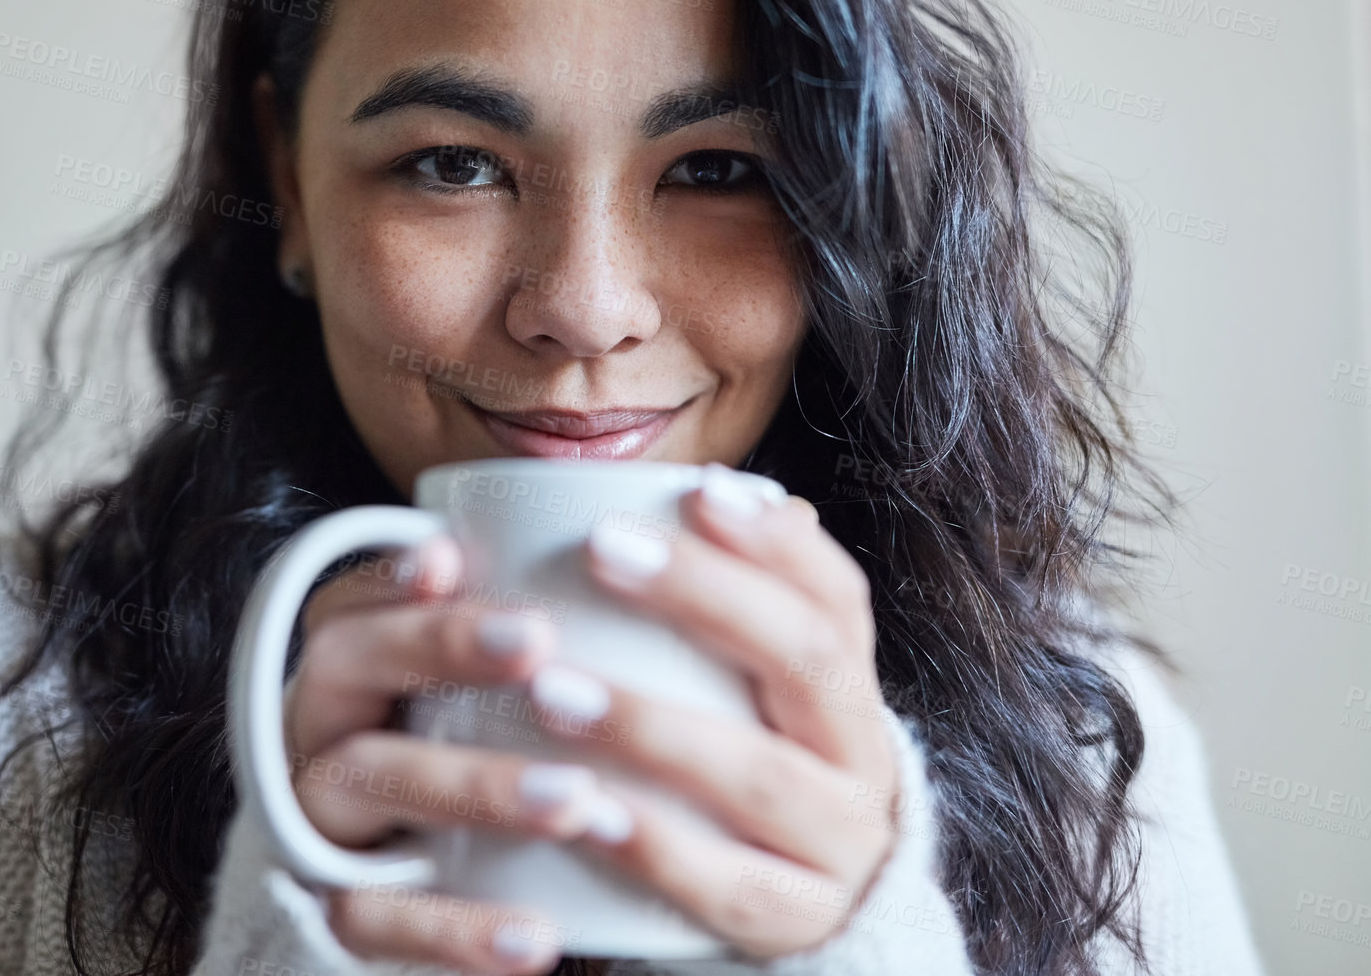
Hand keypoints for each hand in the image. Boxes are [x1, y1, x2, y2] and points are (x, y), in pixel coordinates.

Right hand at [281, 535, 620, 975]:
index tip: (452, 556)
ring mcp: (320, 817)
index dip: (392, 575)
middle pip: (345, 663)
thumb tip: (712, 516)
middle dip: (438, 645)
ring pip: (365, 782)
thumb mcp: (503, 683)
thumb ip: (565, 612)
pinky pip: (373, 920)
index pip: (355, 595)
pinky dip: (453, 930)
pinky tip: (539, 939)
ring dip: (471, 785)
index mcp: (353, 656)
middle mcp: (321, 723)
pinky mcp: (335, 910)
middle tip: (541, 642)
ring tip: (575, 800)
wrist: (416, 898)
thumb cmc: (478, 751)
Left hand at [526, 463, 900, 959]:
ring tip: (550, 687)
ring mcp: (839, 845)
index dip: (774, 542)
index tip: (698, 491)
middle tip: (602, 551)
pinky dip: (655, 847)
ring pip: (760, 775)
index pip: (835, 595)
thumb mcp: (752, 692)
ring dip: (651, 724)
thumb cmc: (748, 770)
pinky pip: (730, 886)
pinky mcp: (796, 922)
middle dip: (704, 595)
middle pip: (804, 658)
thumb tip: (692, 487)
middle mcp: (860, 756)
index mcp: (847, 685)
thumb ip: (725, 609)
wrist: (815, 915)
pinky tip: (585, 810)